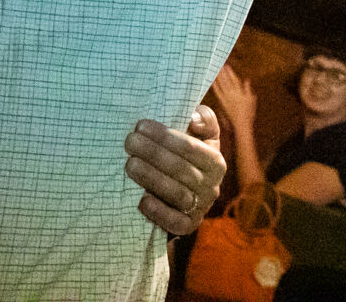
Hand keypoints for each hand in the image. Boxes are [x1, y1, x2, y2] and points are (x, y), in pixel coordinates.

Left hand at [126, 107, 225, 235]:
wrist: (181, 188)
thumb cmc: (185, 152)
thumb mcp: (200, 133)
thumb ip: (204, 119)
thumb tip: (194, 119)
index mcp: (215, 162)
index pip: (190, 147)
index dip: (165, 136)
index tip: (141, 126)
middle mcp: (211, 186)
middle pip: (181, 169)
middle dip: (152, 153)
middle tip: (129, 142)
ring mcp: (201, 208)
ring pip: (177, 194)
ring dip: (152, 179)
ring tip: (130, 165)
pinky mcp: (188, 226)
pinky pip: (176, 223)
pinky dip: (159, 213)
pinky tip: (141, 201)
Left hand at [209, 64, 255, 129]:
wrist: (242, 123)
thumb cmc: (248, 112)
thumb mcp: (251, 100)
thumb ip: (248, 89)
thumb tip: (247, 80)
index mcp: (240, 92)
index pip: (234, 79)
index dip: (230, 73)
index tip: (227, 67)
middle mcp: (233, 93)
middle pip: (227, 80)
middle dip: (223, 72)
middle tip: (220, 65)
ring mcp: (227, 97)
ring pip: (222, 84)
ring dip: (219, 77)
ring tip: (216, 70)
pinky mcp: (222, 102)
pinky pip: (217, 92)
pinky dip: (215, 86)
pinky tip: (212, 81)